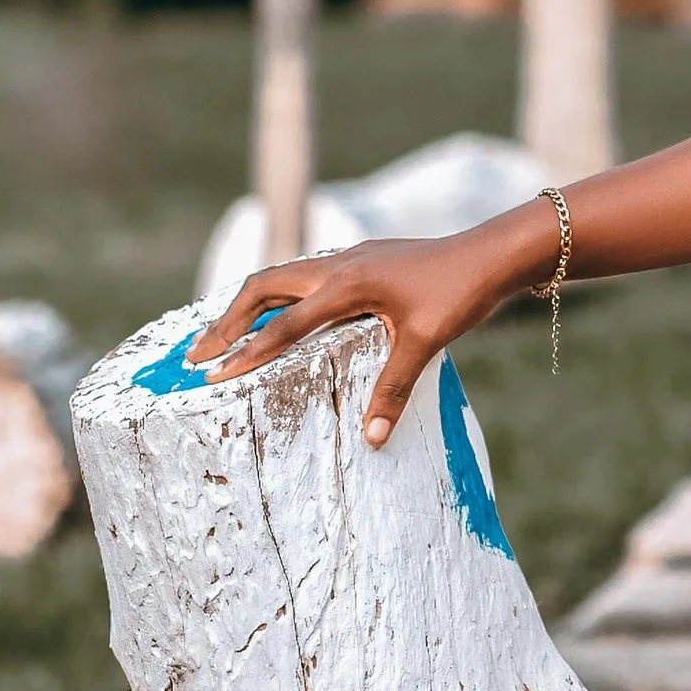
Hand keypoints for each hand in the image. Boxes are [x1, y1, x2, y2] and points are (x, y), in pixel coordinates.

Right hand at [188, 211, 550, 446]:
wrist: (495, 252)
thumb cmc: (461, 292)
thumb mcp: (425, 341)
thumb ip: (393, 388)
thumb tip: (371, 438)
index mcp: (347, 283)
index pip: (283, 325)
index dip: (246, 353)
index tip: (211, 377)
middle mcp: (340, 264)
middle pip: (264, 287)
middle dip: (226, 321)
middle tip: (195, 355)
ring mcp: (353, 258)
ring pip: (284, 276)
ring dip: (251, 305)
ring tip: (224, 336)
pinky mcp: (367, 260)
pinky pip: (309, 275)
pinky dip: (282, 296)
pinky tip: (283, 316)